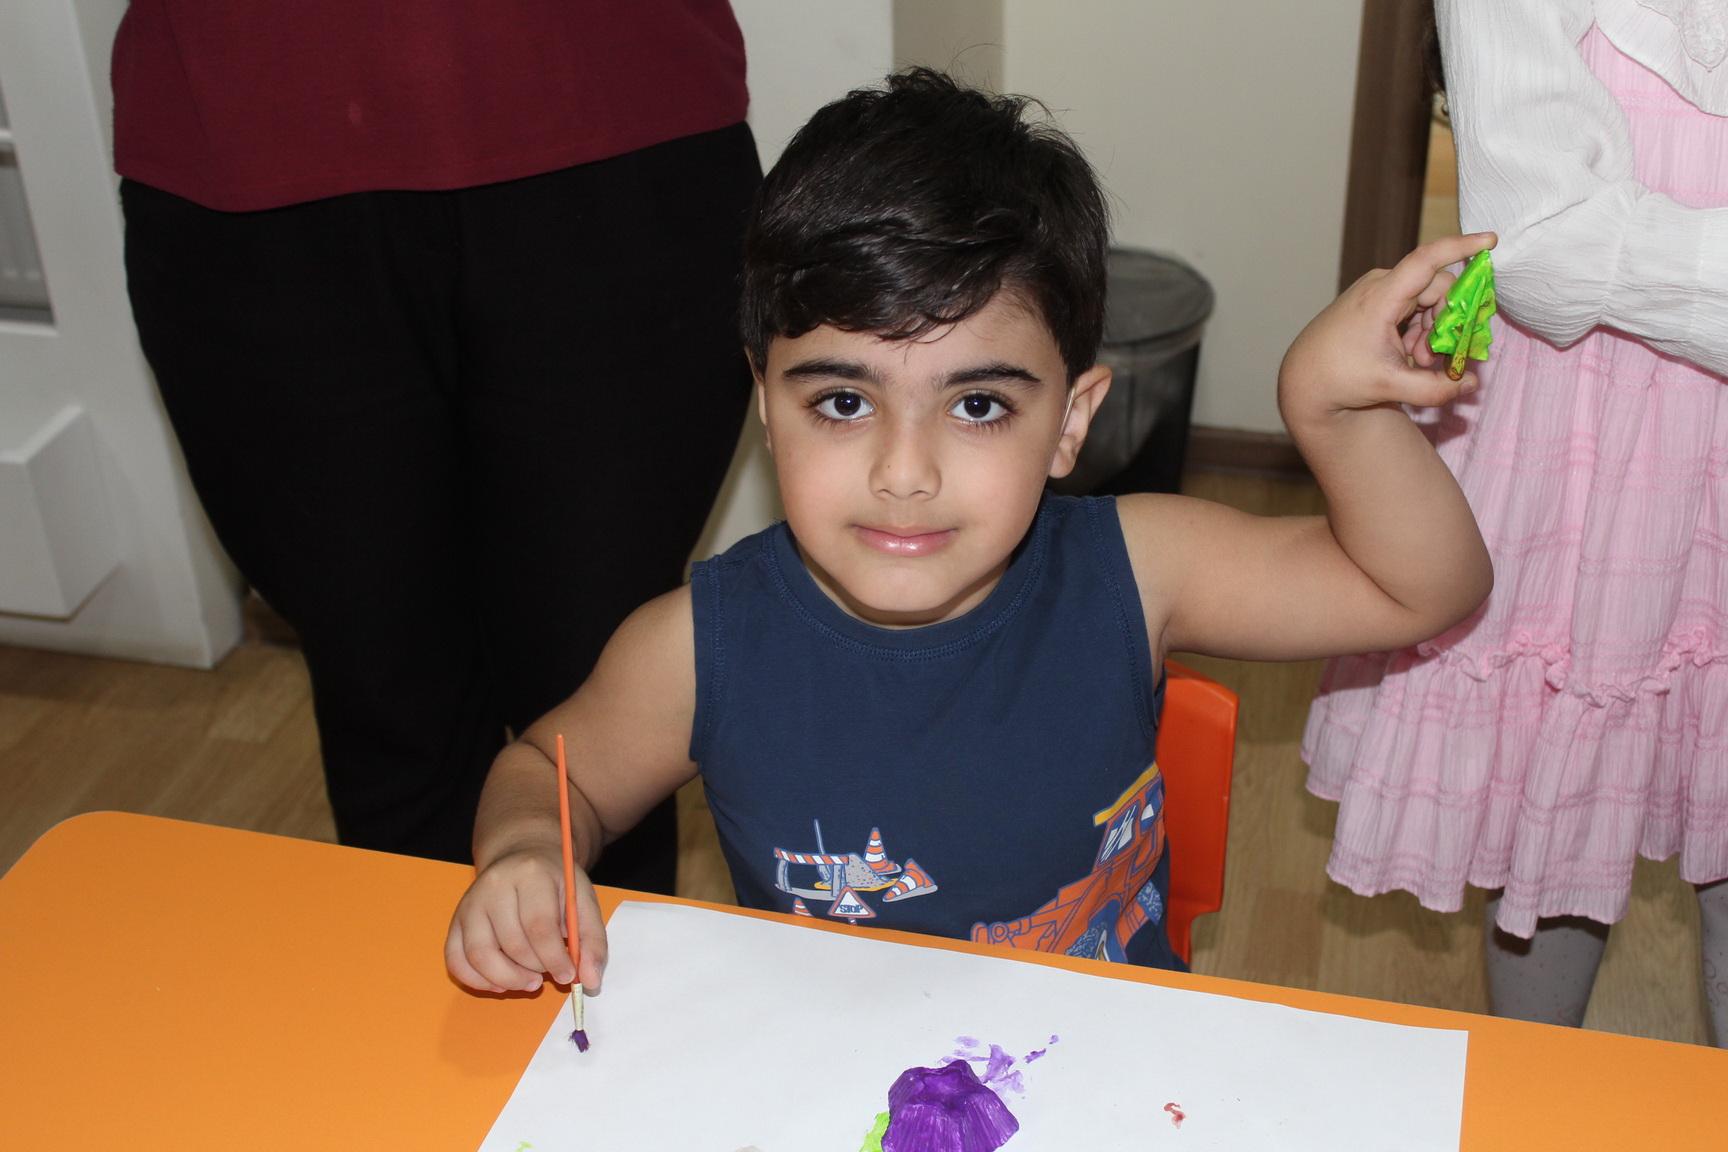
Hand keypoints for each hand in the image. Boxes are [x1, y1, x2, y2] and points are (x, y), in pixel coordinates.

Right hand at [444, 844, 607, 994]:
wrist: (522, 858)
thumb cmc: (555, 884)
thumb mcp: (583, 901)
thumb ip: (592, 940)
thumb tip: (590, 981)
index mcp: (531, 875)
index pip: (538, 925)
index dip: (554, 958)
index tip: (567, 975)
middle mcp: (494, 886)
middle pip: (511, 943)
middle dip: (534, 969)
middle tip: (549, 974)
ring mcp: (470, 903)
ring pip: (480, 955)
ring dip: (507, 980)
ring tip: (529, 982)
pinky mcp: (456, 920)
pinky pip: (456, 959)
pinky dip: (477, 980)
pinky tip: (501, 983)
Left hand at [1279, 232, 1496, 427]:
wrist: (1304, 379)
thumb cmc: (1340, 379)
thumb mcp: (1390, 387)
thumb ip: (1435, 389)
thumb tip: (1472, 384)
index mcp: (1380, 297)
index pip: (1426, 259)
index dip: (1461, 246)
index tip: (1491, 239)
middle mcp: (1380, 286)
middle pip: (1438, 288)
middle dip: (1447, 322)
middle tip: (1437, 358)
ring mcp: (1378, 291)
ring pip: (1428, 299)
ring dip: (1433, 330)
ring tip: (1417, 362)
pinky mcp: (1378, 301)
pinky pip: (1414, 306)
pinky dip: (1420, 330)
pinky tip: (1408, 355)